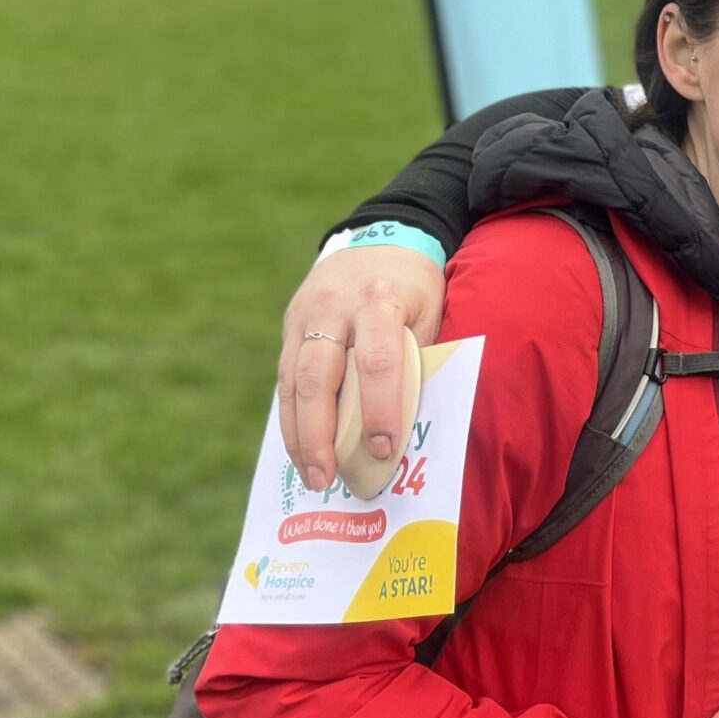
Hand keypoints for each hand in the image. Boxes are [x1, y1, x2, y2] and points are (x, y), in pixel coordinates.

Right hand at [277, 244, 445, 490]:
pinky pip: (285, 377)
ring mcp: (305, 315)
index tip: (384, 449)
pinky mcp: (291, 325)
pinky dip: (292, 418)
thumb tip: (415, 425)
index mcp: (380, 299)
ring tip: (313, 477)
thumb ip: (419, 359)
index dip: (380, 409)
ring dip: (299, 435)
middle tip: (330, 479)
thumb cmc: (418, 285)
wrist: (382, 238)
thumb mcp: (433, 311)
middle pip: (318, 377)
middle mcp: (334, 306)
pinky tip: (301, 451)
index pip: (377, 361)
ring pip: (292, 381)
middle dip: (321, 434)